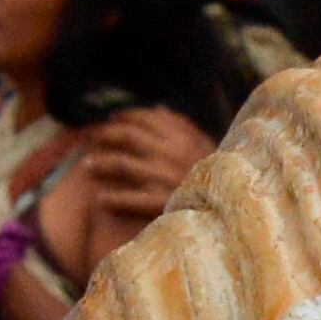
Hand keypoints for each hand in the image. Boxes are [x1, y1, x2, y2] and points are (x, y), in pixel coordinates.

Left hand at [70, 108, 211, 218]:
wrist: (234, 211)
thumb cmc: (219, 178)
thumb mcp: (205, 147)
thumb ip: (182, 127)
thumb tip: (158, 108)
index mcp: (183, 138)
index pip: (145, 119)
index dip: (123, 117)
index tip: (110, 120)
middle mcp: (172, 154)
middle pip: (128, 137)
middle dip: (106, 136)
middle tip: (91, 139)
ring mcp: (166, 178)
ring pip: (123, 165)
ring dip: (101, 164)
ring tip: (86, 166)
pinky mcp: (162, 204)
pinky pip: (130, 200)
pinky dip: (112, 199)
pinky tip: (99, 199)